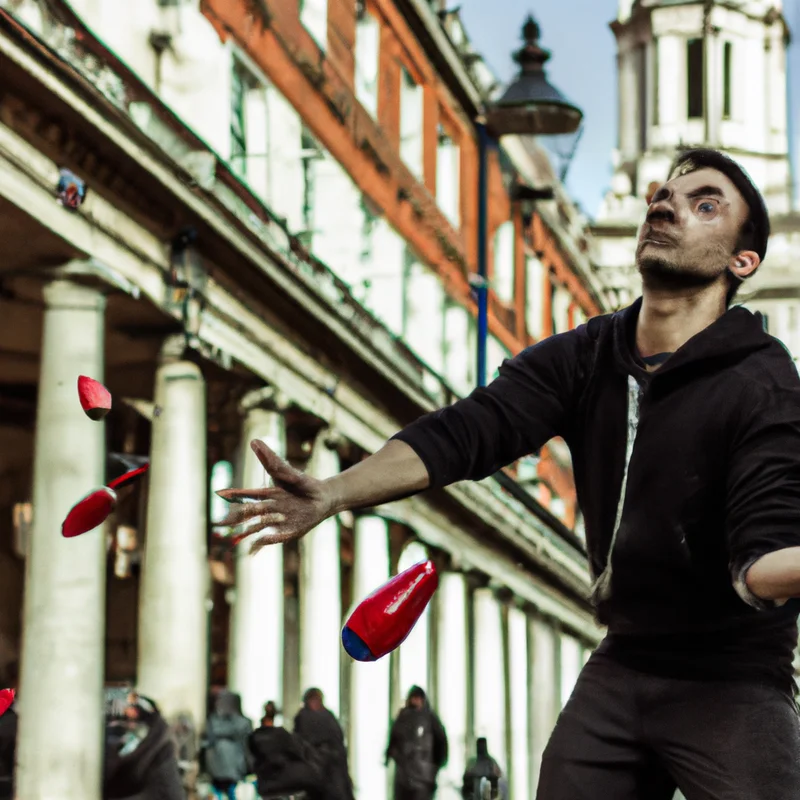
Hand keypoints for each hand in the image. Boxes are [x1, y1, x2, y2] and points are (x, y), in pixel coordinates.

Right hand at [216, 440, 335, 553]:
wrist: (323, 499)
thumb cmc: (304, 484)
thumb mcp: (288, 472)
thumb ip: (271, 460)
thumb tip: (254, 441)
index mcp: (267, 494)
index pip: (247, 495)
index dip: (234, 494)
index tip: (219, 493)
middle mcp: (269, 508)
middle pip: (248, 514)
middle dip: (233, 518)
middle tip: (217, 523)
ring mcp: (278, 521)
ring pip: (257, 527)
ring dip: (246, 532)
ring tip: (231, 541)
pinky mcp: (288, 531)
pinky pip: (274, 538)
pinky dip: (263, 543)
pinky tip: (252, 551)